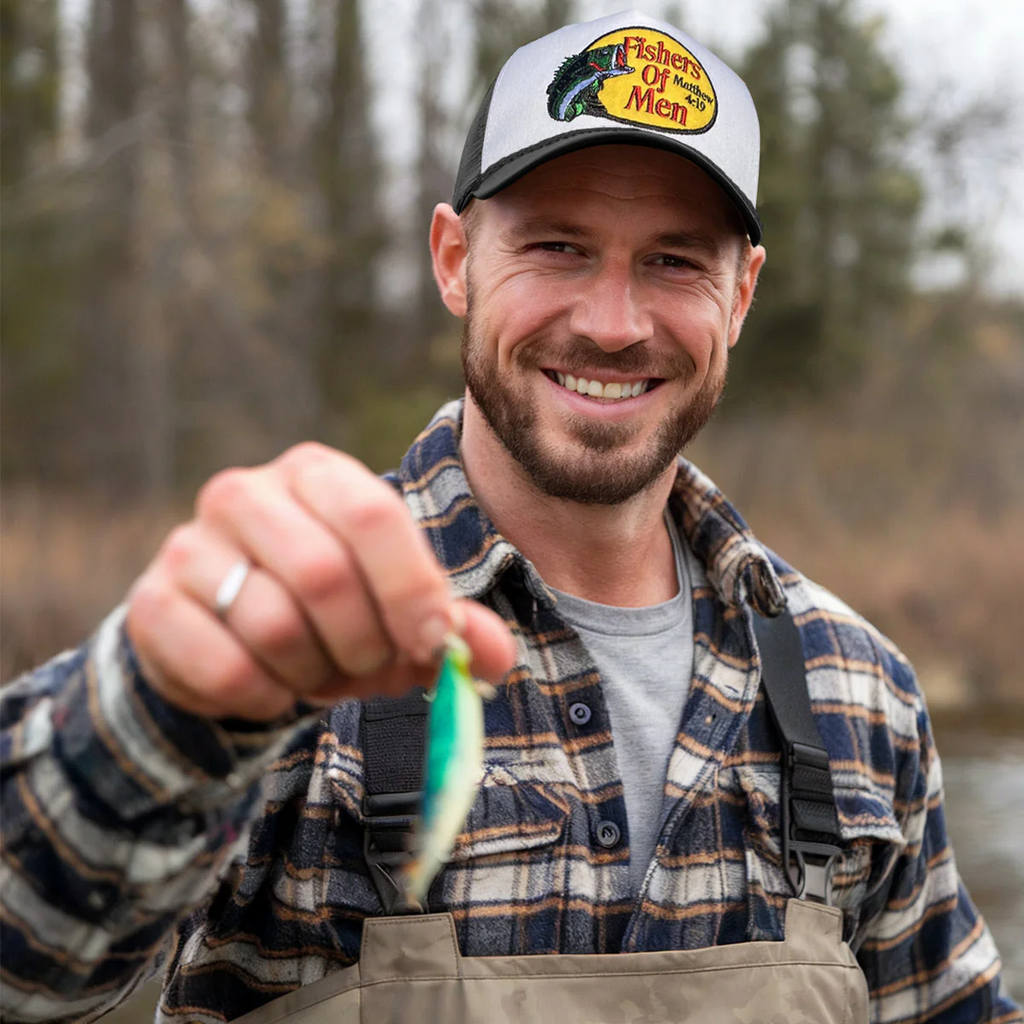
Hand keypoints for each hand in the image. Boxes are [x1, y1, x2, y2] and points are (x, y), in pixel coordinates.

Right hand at [125, 443, 516, 720]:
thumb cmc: (334, 612)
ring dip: (316, 674)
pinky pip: (225, 668)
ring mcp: (190, 544)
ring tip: (321, 671)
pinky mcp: (153, 604)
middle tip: (370, 667)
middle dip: (364, 644)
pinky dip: (266, 697)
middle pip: (324, 575)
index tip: (434, 643)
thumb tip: (492, 658)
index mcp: (318, 473)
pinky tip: (273, 685)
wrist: (233, 632)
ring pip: (273, 626)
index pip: (373, 516)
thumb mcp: (401, 611)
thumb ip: (452, 627)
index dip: (411, 589)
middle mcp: (246, 492)